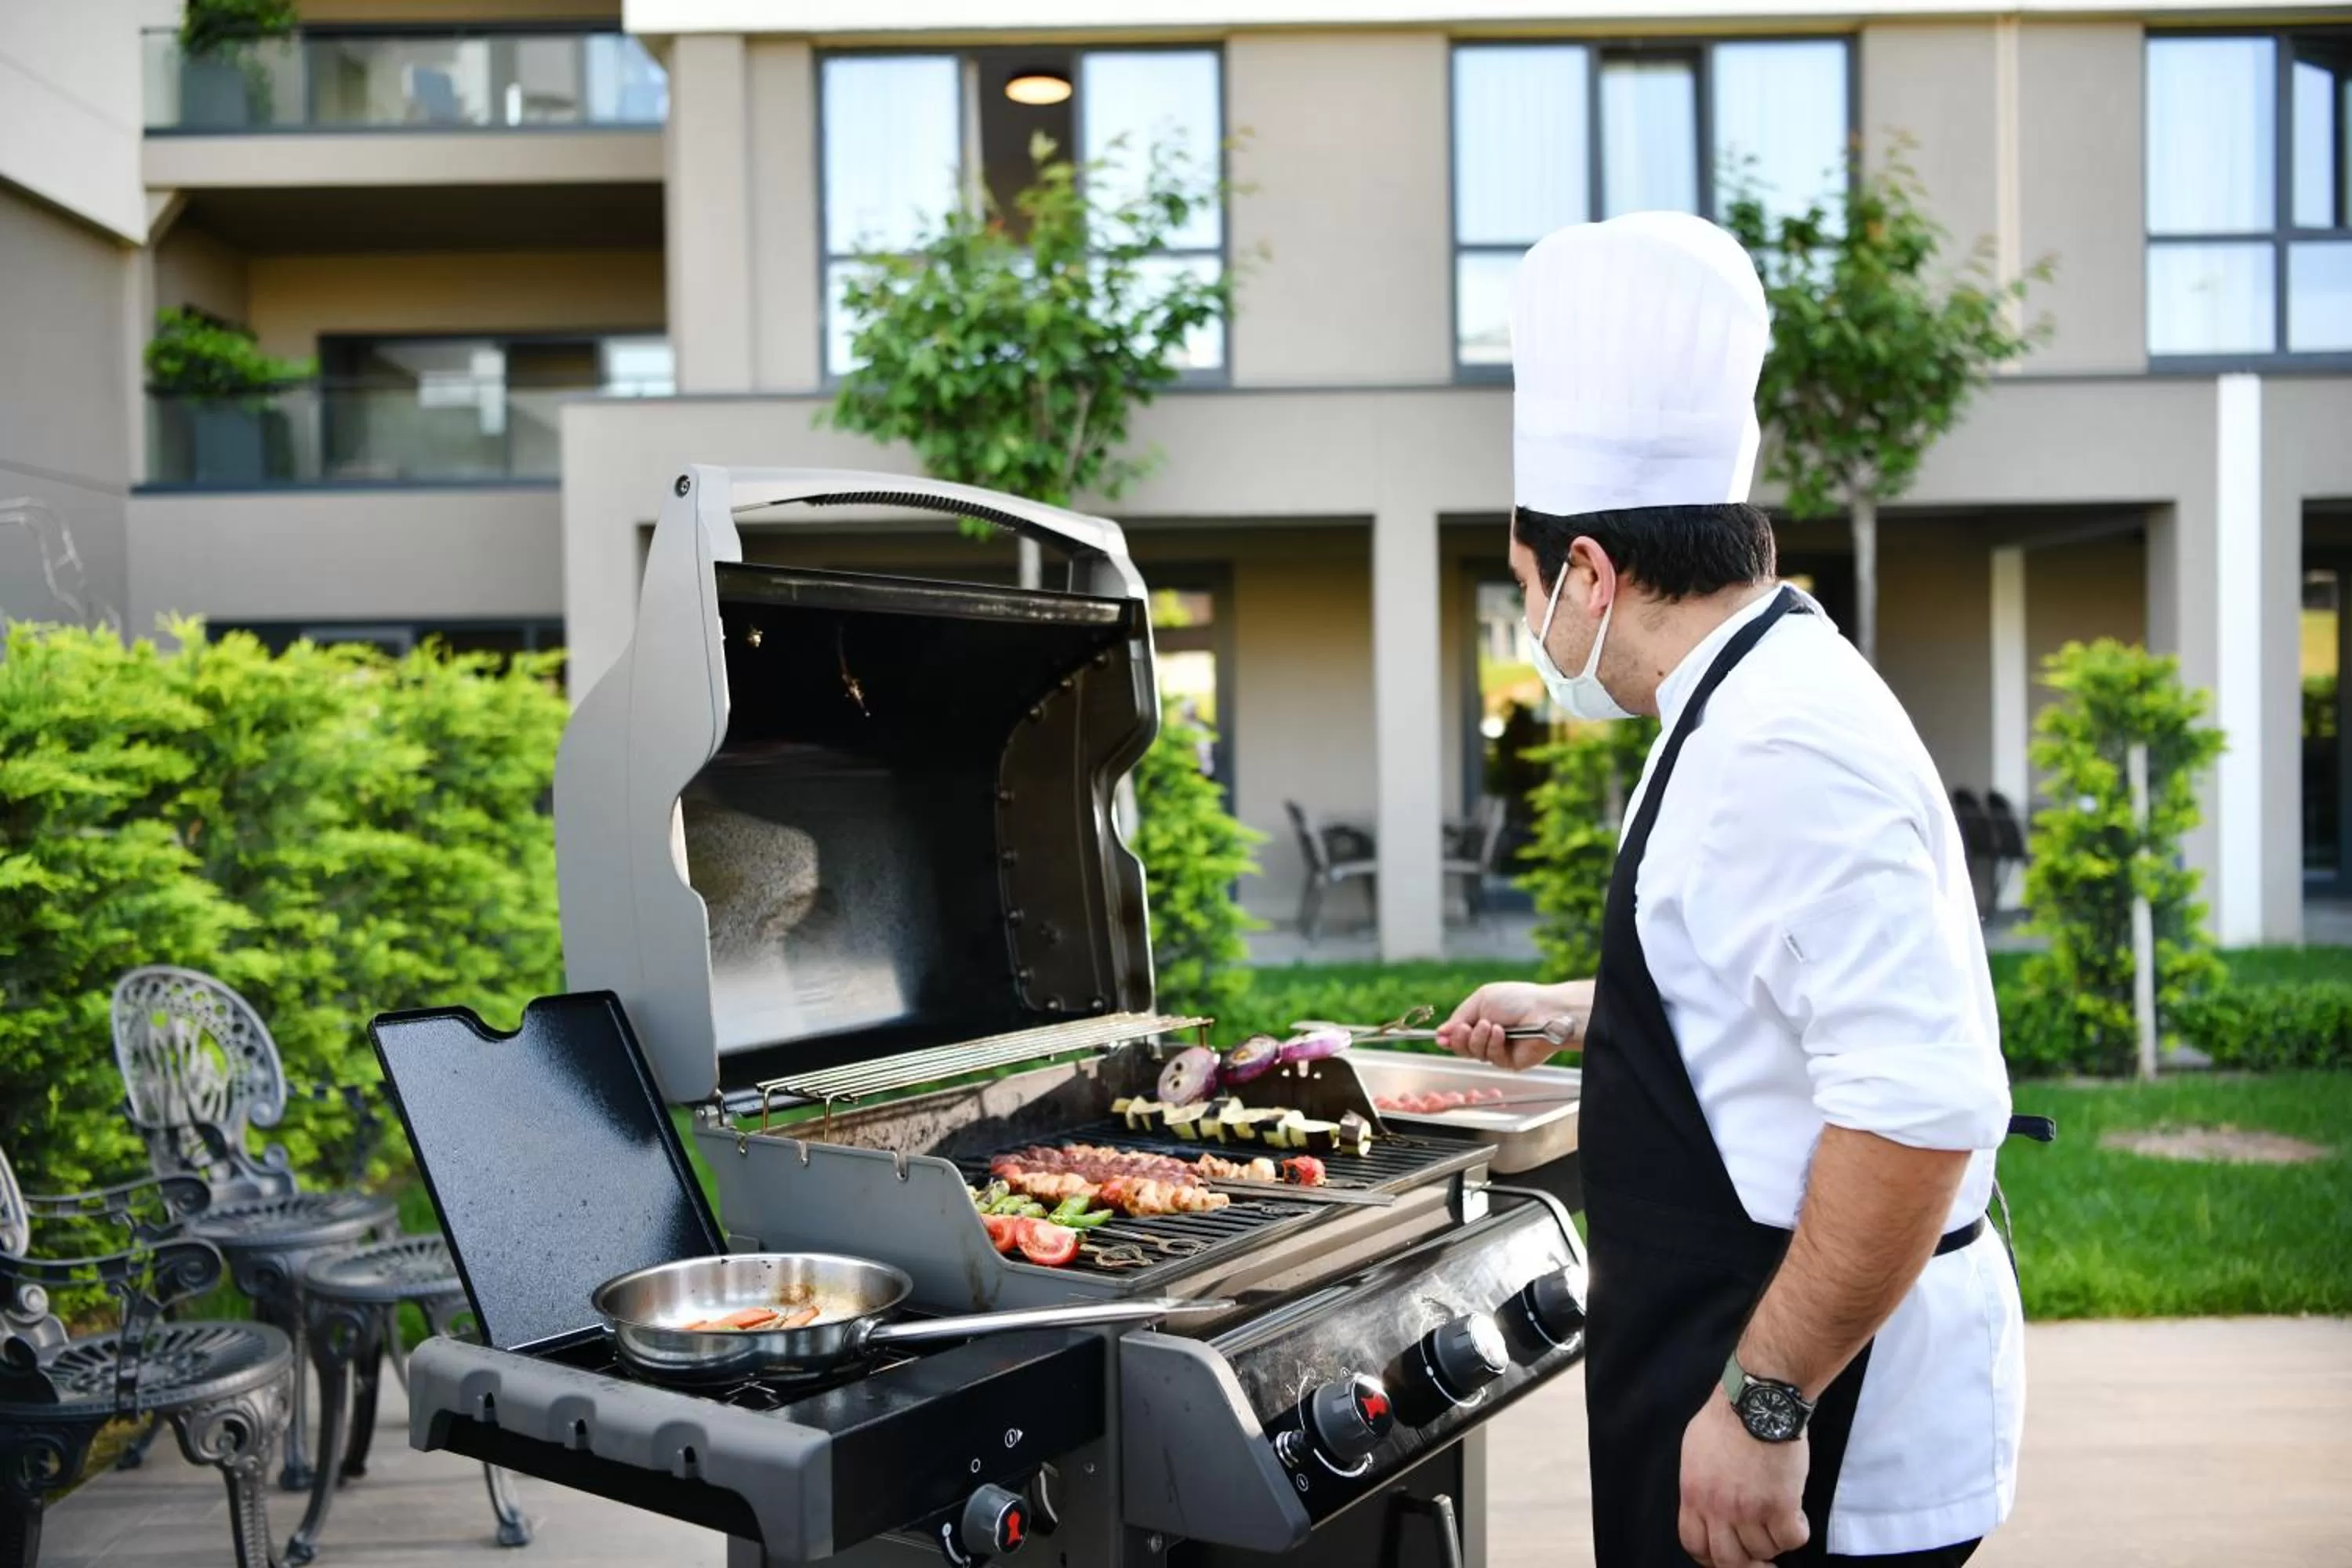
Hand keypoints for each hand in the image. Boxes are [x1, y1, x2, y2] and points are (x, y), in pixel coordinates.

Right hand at [1434, 981, 1586, 1071]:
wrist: (1544, 1011)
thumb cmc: (1517, 1000)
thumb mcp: (1482, 999)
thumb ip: (1459, 1016)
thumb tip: (1441, 1032)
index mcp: (1481, 1020)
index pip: (1459, 1035)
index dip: (1449, 1038)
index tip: (1441, 1037)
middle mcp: (1488, 1037)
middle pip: (1462, 1048)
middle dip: (1460, 1038)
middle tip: (1465, 1028)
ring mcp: (1499, 1051)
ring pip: (1475, 1054)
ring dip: (1478, 1038)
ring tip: (1491, 1025)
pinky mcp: (1509, 1062)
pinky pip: (1491, 1058)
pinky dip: (1493, 1044)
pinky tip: (1501, 1033)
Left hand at [1677, 1392, 1809, 1567]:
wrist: (1758, 1400)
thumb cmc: (1728, 1418)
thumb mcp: (1695, 1452)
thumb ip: (1700, 1485)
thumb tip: (1706, 1508)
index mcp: (1693, 1494)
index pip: (1694, 1545)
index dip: (1711, 1558)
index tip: (1725, 1557)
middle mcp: (1718, 1508)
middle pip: (1728, 1560)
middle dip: (1746, 1563)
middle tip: (1761, 1559)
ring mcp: (1749, 1509)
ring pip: (1764, 1550)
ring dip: (1774, 1540)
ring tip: (1778, 1518)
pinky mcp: (1781, 1505)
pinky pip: (1791, 1539)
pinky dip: (1797, 1532)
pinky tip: (1796, 1515)